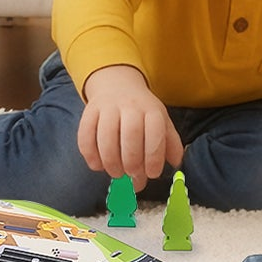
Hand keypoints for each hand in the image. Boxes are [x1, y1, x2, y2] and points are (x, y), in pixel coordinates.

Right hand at [78, 65, 182, 185]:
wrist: (117, 85)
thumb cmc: (142, 111)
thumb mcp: (162, 122)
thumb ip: (170, 143)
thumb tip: (176, 164)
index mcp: (152, 110)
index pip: (155, 132)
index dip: (154, 156)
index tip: (153, 174)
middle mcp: (130, 106)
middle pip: (130, 134)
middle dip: (131, 161)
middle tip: (132, 176)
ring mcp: (108, 107)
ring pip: (105, 135)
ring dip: (110, 161)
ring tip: (116, 174)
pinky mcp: (89, 111)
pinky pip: (85, 133)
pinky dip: (90, 154)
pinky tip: (97, 166)